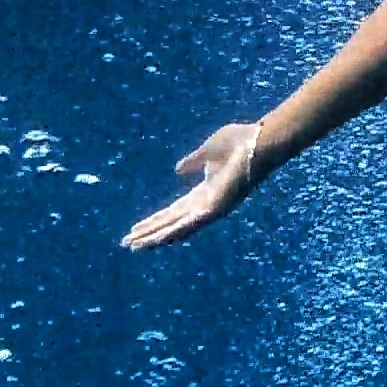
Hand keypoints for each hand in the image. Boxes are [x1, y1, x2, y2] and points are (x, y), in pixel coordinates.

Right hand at [125, 121, 267, 249]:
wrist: (258, 140)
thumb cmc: (239, 142)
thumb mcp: (207, 151)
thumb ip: (193, 161)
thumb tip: (178, 170)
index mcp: (204, 192)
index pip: (173, 212)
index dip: (154, 220)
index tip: (135, 228)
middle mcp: (206, 205)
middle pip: (171, 224)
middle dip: (149, 233)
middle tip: (127, 244)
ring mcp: (212, 208)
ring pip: (177, 229)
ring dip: (155, 238)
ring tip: (134, 246)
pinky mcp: (217, 207)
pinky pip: (190, 224)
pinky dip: (172, 232)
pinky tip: (156, 239)